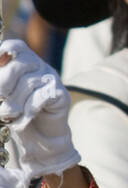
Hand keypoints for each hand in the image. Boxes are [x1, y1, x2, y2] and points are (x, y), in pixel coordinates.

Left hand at [0, 40, 80, 178]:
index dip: (1, 54)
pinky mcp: (60, 94)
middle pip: (18, 64)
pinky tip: (25, 117)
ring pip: (29, 82)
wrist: (36, 140)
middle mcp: (37, 65)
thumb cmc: (12, 116)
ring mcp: (51, 78)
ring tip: (8, 116)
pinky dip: (29, 108)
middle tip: (0, 103)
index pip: (12, 47)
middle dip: (3, 84)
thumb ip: (0, 84)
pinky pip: (42, 96)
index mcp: (20, 60)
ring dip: (14, 102)